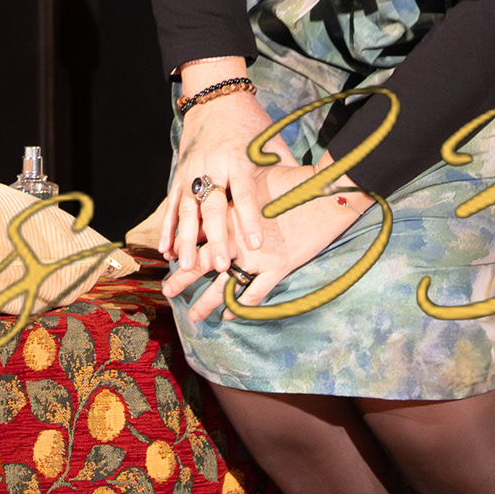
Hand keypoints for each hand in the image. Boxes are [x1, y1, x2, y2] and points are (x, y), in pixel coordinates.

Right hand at [156, 87, 283, 294]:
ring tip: (185, 266)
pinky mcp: (180, 172)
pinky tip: (166, 249)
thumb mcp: (272, 144)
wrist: (217, 97)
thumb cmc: (251, 123)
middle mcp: (213, 166)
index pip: (244, 195)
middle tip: (219, 265)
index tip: (255, 245)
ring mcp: (192, 170)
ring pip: (187, 209)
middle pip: (213, 207)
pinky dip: (168, 227)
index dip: (249, 220)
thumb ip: (287, 172)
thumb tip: (315, 195)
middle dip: (215, 237)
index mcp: (238, 159)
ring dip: (185, 239)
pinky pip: (172, 203)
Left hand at [180, 152, 377, 322]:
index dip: (183, 248)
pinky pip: (255, 293)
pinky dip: (241, 306)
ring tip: (193, 315)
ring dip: (207, 302)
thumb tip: (227, 183)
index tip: (170, 257)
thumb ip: (240, 187)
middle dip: (183, 278)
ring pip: (225, 286)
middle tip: (167, 290)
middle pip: (203, 262)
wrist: (327, 195)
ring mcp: (259, 257)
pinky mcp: (279, 267)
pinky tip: (230, 315)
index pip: (199, 235)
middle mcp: (239, 239)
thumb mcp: (260, 178)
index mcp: (231, 215)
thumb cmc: (295, 181)